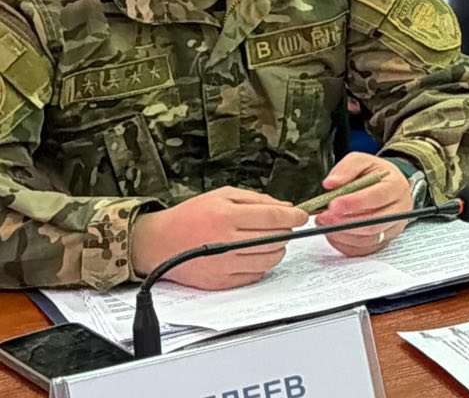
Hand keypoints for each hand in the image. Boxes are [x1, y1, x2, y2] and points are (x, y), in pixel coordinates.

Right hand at [132, 187, 306, 290]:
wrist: (158, 242)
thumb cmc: (190, 216)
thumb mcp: (223, 195)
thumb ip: (258, 200)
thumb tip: (287, 209)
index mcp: (226, 215)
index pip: (274, 217)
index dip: (295, 217)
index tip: (302, 216)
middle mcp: (226, 241)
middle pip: (276, 239)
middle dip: (285, 232)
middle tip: (280, 227)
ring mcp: (223, 265)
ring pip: (271, 259)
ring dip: (277, 249)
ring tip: (265, 240)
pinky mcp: (220, 282)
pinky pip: (256, 275)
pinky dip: (261, 265)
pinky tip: (251, 254)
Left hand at [315, 153, 414, 257]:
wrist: (387, 185)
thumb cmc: (374, 174)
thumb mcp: (362, 161)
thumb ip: (346, 168)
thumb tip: (331, 183)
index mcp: (396, 186)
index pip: (378, 197)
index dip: (354, 202)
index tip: (333, 204)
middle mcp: (400, 208)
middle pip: (374, 222)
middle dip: (345, 222)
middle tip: (324, 217)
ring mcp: (393, 227)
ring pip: (368, 238)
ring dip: (342, 233)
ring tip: (325, 223)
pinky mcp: (384, 240)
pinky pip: (363, 248)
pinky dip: (345, 243)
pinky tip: (333, 232)